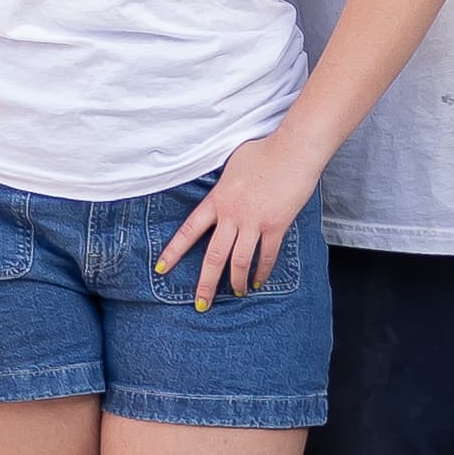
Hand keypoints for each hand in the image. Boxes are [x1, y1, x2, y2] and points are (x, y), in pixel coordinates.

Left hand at [156, 128, 322, 308]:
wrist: (292, 150)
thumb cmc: (262, 151)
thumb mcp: (231, 164)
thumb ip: (222, 184)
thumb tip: (219, 192)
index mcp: (217, 199)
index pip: (189, 230)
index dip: (173, 251)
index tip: (161, 268)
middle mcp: (232, 215)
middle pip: (214, 256)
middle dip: (205, 284)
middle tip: (200, 304)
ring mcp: (254, 222)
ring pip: (239, 262)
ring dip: (235, 282)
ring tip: (234, 293)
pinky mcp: (276, 226)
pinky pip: (266, 256)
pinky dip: (262, 272)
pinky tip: (257, 282)